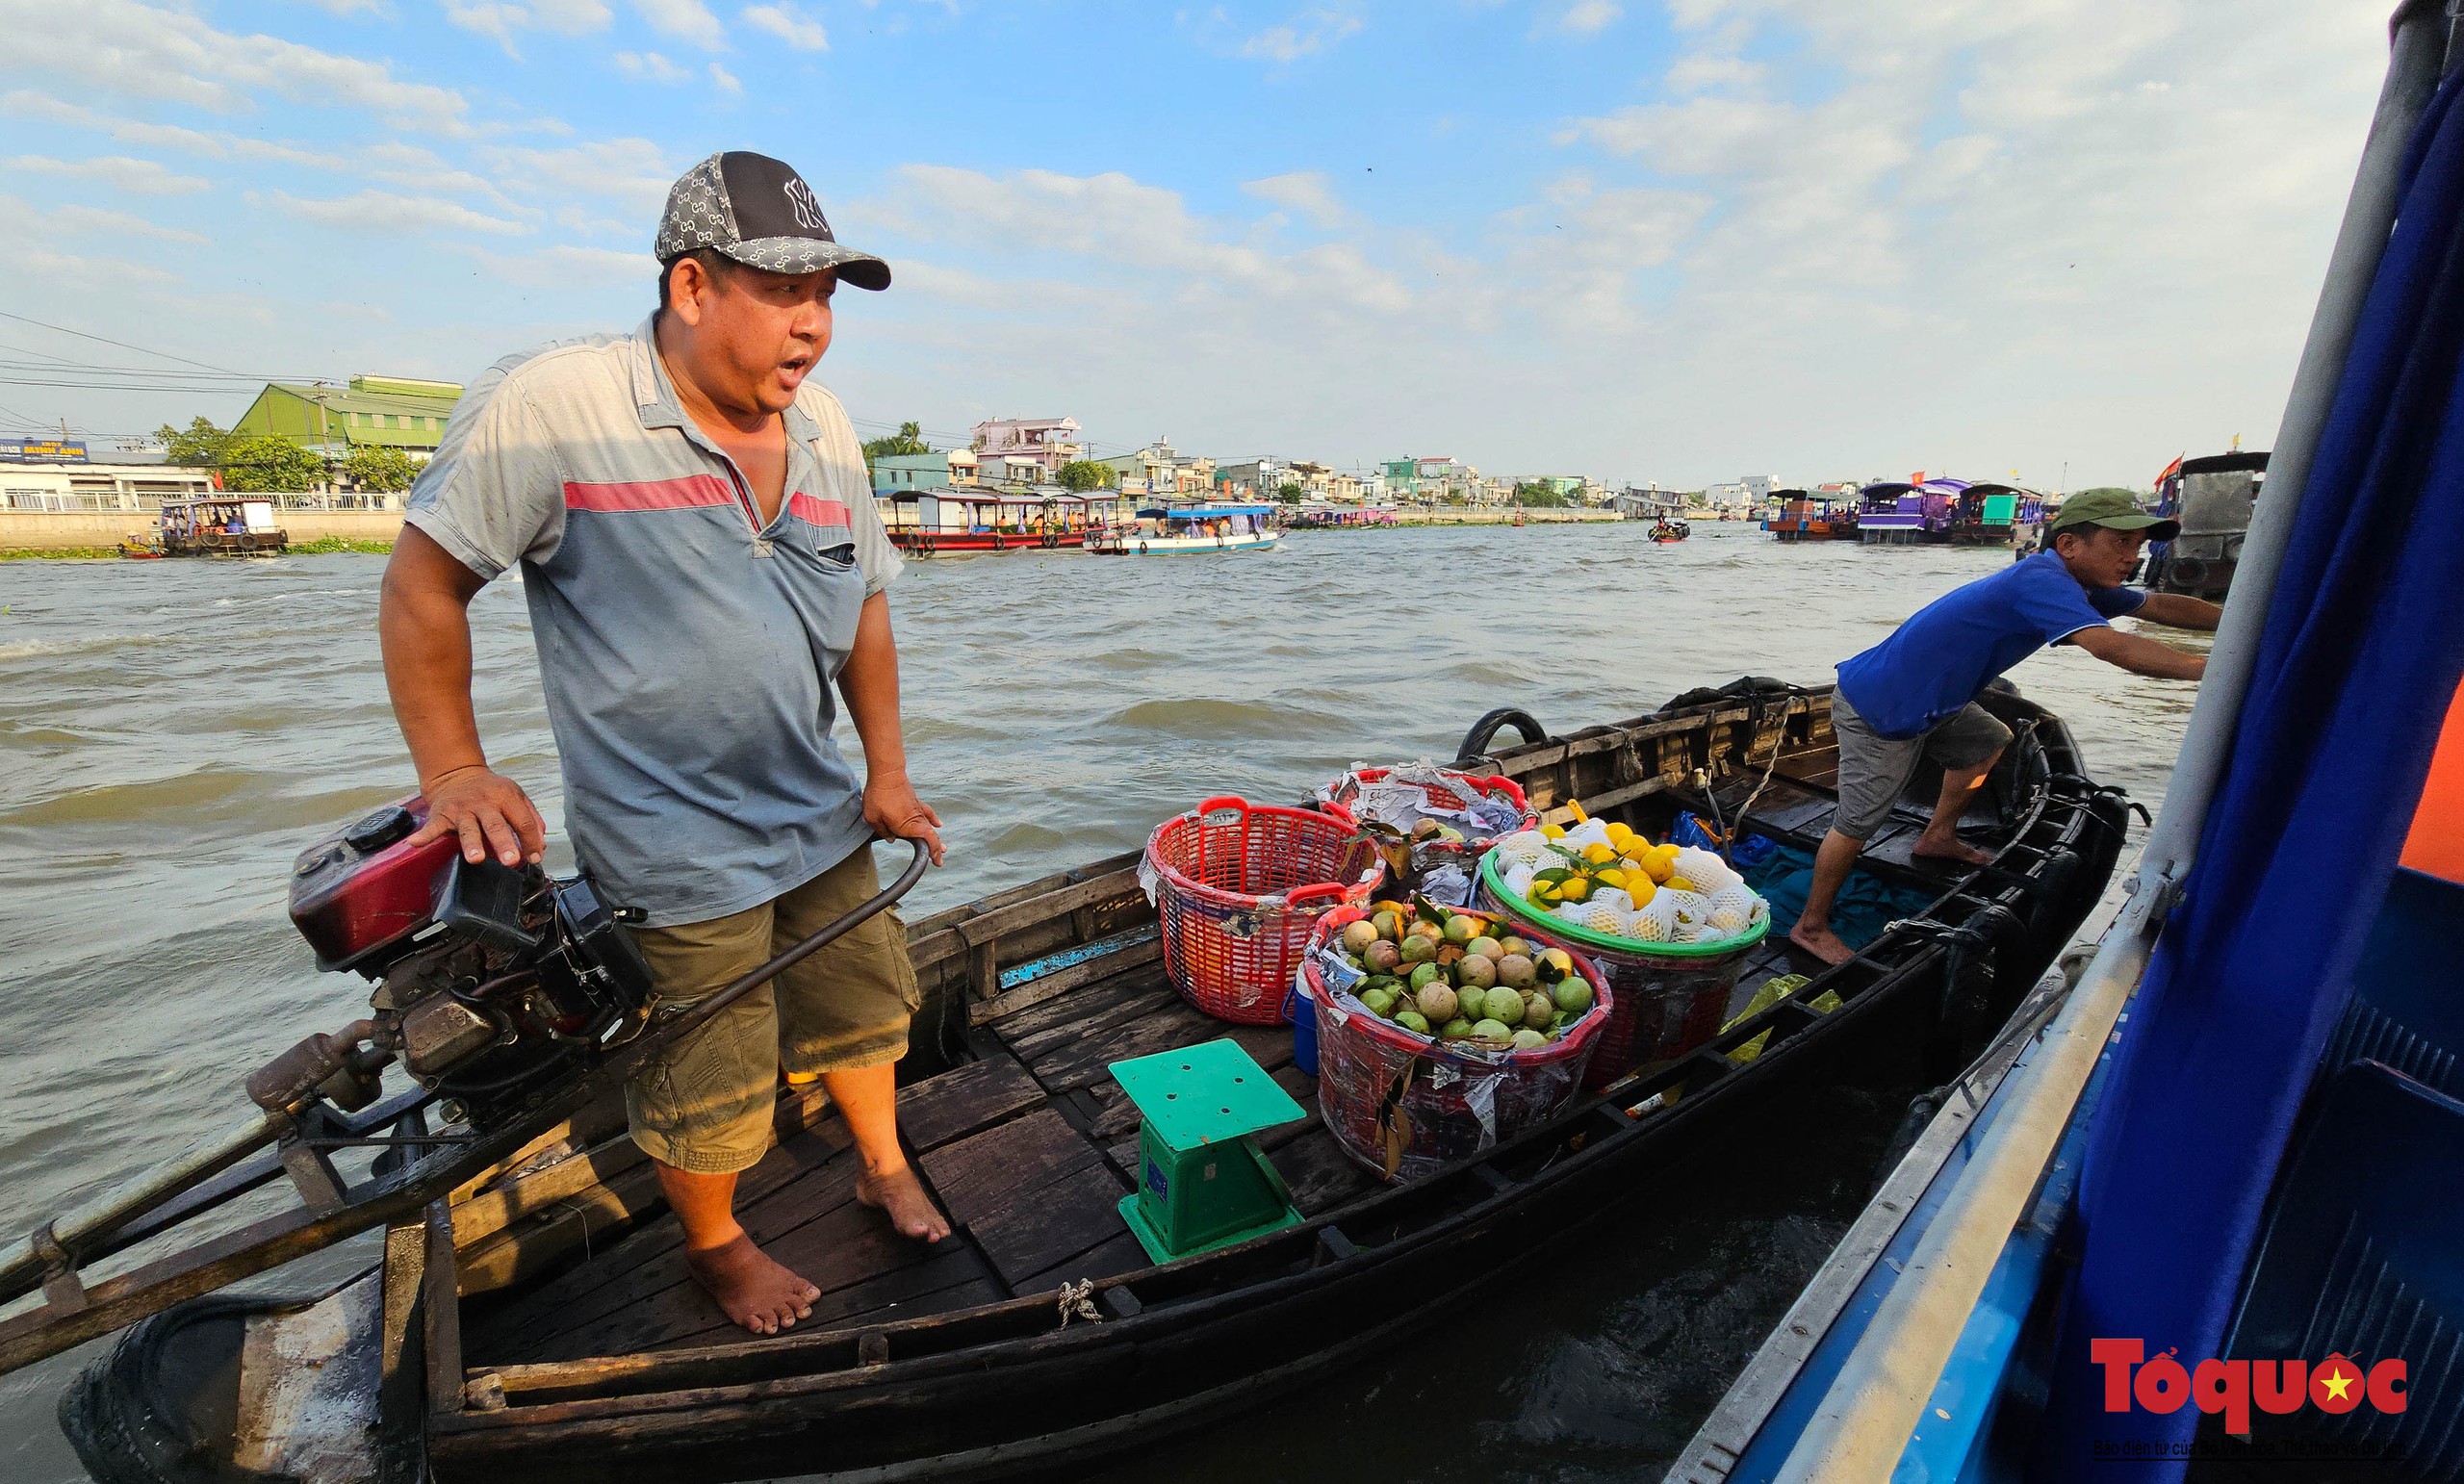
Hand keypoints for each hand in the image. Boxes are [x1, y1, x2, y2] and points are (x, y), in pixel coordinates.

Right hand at [408, 765, 546, 866]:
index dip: (531, 841)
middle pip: (496, 825)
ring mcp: (462, 809)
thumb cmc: (491, 792)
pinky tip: (415, 843)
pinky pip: (433, 827)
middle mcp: (484, 802)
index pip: (523, 821)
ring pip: (468, 828)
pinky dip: (424, 836)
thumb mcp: (515, 797)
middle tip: (512, 861)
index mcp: (506, 797)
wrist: (458, 774)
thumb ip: (531, 819)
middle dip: (504, 843)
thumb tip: (541, 846)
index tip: (535, 858)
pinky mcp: (442, 814)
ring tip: (476, 858)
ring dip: (472, 844)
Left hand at [863, 773, 944, 866]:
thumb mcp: (872, 818)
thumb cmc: (878, 796)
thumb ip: (882, 831)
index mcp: (907, 826)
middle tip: (939, 862)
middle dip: (936, 850)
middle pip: (931, 837)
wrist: (887, 774)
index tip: (935, 861)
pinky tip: (939, 824)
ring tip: (943, 849)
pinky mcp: (915, 802)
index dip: (933, 852)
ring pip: (930, 827)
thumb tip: (892, 839)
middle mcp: (916, 819)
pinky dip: (934, 819)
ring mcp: (917, 810)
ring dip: (936, 839)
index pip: (927, 841)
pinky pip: (928, 813)